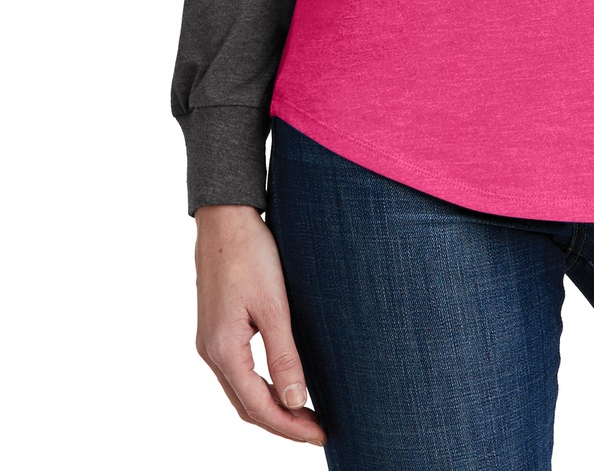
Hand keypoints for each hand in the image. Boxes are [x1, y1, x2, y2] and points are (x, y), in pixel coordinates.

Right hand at [193, 204, 326, 447]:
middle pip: (247, 406)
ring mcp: (211, 341)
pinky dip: (261, 387)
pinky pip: (238, 373)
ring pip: (241, 392)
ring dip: (272, 408)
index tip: (321, 436)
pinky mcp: (216, 329)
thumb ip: (284, 355)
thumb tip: (297, 402)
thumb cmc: (250, 254)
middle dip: (282, 424)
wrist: (225, 218)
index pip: (259, 407)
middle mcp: (211, 352)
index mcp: (222, 350)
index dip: (290, 427)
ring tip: (305, 415)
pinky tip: (282, 384)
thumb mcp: (273, 305)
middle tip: (318, 431)